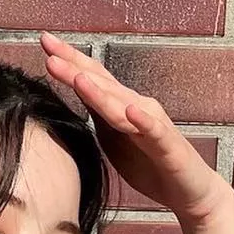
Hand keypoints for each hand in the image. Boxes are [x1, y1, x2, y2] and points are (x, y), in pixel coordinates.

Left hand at [39, 29, 232, 223]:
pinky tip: (130, 112)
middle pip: (104, 84)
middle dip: (76, 67)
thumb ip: (96, 116)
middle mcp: (137, 107)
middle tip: (49, 50)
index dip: (70, 59)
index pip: (93, 77)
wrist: (188, 191)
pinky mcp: (168, 146)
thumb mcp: (113, 139)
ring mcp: (153, 124)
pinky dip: (143, 121)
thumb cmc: (149, 164)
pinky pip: (154, 131)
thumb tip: (69, 96)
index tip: (45, 42)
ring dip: (101, 91)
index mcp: (121, 107)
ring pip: (123, 105)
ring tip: (78, 78)